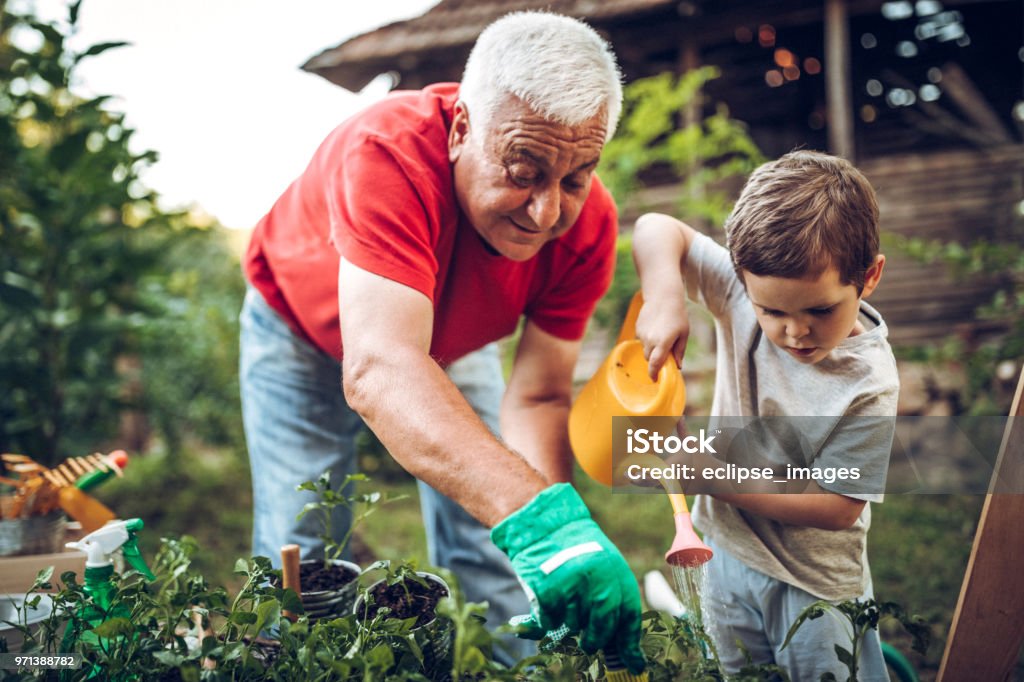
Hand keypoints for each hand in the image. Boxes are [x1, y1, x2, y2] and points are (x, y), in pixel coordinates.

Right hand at [491, 483, 644, 672]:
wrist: (543, 525)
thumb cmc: (575, 549)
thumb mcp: (603, 566)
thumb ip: (614, 599)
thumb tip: (627, 647)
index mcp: (616, 571)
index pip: (628, 615)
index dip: (630, 643)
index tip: (634, 664)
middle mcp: (597, 579)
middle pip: (602, 627)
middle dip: (596, 639)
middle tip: (590, 642)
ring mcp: (571, 585)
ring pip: (574, 626)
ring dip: (569, 624)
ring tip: (565, 602)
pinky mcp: (547, 591)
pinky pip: (551, 622)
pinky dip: (549, 619)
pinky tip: (548, 601)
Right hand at [635, 294, 688, 380]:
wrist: (663, 296)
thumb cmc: (678, 315)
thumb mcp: (684, 334)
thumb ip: (680, 351)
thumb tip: (678, 366)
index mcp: (663, 343)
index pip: (655, 364)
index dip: (654, 374)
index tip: (655, 380)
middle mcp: (650, 340)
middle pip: (649, 358)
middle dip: (656, 360)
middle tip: (665, 353)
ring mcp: (642, 334)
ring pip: (645, 349)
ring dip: (652, 348)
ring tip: (662, 335)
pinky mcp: (638, 328)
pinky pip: (642, 339)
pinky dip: (648, 339)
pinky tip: (656, 328)